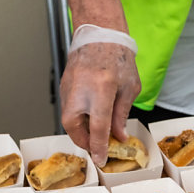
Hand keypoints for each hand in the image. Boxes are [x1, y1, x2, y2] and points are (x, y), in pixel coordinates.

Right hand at [60, 42, 140, 166]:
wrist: (100, 34)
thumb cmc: (118, 57)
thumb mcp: (129, 88)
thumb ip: (121, 114)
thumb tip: (119, 136)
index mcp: (101, 89)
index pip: (98, 127)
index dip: (100, 146)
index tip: (101, 158)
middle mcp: (80, 90)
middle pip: (73, 126)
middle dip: (84, 141)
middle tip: (97, 147)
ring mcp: (69, 87)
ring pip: (68, 119)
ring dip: (80, 130)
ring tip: (95, 134)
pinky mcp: (64, 86)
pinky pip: (68, 109)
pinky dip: (77, 118)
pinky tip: (90, 118)